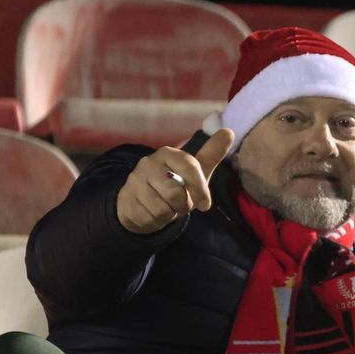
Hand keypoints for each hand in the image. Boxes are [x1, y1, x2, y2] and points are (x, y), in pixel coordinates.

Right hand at [115, 128, 233, 233]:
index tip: (206, 205)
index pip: (189, 167)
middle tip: (179, 203)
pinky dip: (156, 221)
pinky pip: (149, 219)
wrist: (143, 201)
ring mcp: (134, 181)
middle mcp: (148, 163)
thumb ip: (211, 153)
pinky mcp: (125, 199)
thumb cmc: (175, 184)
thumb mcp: (196, 171)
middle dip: (183, 206)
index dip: (200, 189)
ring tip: (166, 207)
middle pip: (176, 194)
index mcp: (167, 154)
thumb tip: (229, 132)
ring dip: (170, 215)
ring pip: (162, 209)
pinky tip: (153, 213)